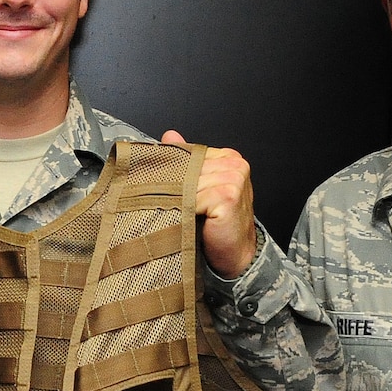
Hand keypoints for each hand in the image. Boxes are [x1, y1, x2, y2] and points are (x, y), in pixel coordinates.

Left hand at [161, 130, 257, 278]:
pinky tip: (184, 218)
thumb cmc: (217, 225)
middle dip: (170, 184)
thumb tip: (170, 136)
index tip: (157, 181)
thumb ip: (187, 161)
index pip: (191, 153)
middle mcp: (234, 165)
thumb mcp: (199, 189)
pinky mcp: (228, 195)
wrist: (233, 254)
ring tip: (172, 210)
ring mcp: (233, 179)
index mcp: (229, 158)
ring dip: (176, 197)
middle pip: (188, 167)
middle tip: (159, 199)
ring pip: (188, 182)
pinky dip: (184, 209)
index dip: (172, 169)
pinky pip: (193, 198)